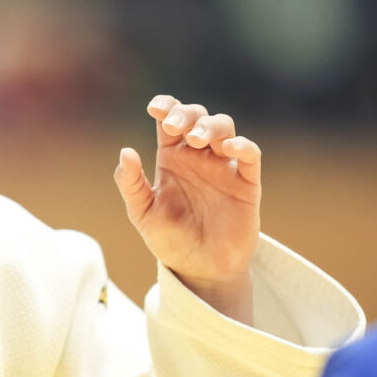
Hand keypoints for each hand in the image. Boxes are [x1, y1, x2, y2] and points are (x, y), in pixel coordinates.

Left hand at [113, 95, 260, 322]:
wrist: (200, 271)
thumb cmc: (170, 241)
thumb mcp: (143, 214)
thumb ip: (132, 184)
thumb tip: (126, 151)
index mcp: (172, 159)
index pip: (170, 120)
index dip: (165, 106)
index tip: (155, 108)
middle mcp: (198, 157)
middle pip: (197, 117)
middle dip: (187, 114)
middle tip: (175, 127)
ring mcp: (224, 167)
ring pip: (224, 128)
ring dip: (210, 126)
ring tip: (196, 140)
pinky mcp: (246, 183)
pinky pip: (250, 156)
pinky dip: (243, 146)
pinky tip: (229, 148)